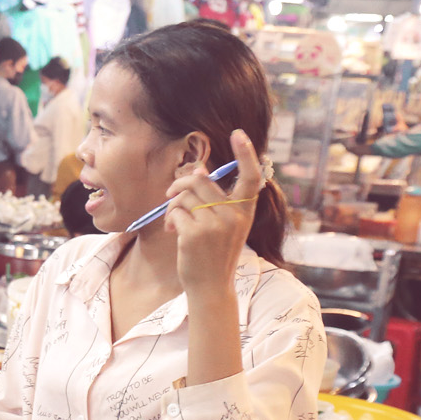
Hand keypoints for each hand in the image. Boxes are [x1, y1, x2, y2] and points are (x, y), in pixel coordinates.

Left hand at [168, 129, 264, 298]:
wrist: (211, 285)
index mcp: (245, 211)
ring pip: (184, 195)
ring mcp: (216, 224)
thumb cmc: (214, 253)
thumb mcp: (223, 225)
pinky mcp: (196, 233)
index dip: (246, 154)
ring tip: (176, 222)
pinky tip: (175, 233)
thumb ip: (215, 200)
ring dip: (173, 206)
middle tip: (170, 197)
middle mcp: (234, 215)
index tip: (239, 133)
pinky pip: (176, 211)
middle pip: (200, 181)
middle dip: (180, 186)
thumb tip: (200, 170)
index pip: (251, 177)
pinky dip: (171, 219)